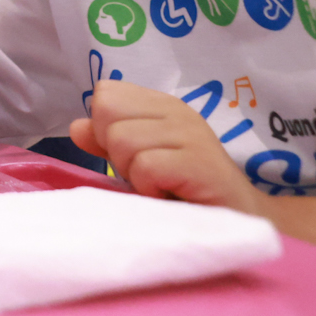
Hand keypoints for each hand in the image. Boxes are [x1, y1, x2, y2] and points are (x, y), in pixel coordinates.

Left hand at [70, 80, 264, 214]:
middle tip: (147, 173)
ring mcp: (190, 133)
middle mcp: (176, 111)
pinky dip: (150, 188)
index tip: (132, 155)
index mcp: (161, 105)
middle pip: (107, 114)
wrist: (239, 222)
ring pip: (122, 140)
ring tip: (161, 184)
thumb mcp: (138, 162)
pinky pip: (145, 166)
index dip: (105, 129)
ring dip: (133, 173)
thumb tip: (76, 127)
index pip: (106, 93)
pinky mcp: (199, 161)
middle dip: (115, 151)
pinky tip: (171, 194)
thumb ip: (107, 142)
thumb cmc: (184, 191)